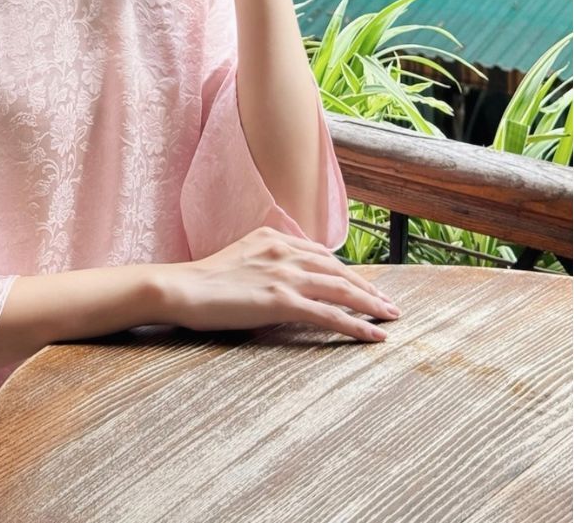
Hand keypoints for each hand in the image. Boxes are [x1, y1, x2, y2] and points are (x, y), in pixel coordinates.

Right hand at [158, 225, 400, 342]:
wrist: (183, 288)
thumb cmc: (204, 280)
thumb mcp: (239, 257)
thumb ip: (264, 261)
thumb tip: (279, 279)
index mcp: (273, 237)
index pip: (321, 254)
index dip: (345, 271)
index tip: (362, 284)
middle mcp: (284, 251)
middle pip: (338, 270)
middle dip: (367, 287)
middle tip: (387, 303)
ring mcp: (285, 275)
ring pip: (341, 289)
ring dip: (371, 304)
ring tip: (390, 317)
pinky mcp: (282, 301)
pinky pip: (330, 315)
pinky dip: (357, 325)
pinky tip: (374, 335)